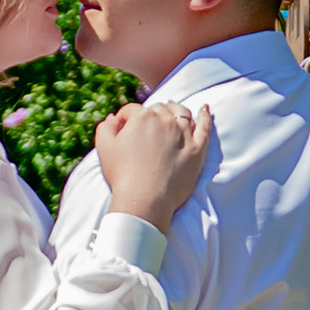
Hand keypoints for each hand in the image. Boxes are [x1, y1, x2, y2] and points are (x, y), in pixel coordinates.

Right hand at [94, 97, 212, 231]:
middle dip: (150, 114)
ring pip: (181, 113)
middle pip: (158, 109)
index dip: (125, 119)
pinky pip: (204, 127)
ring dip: (175, 109)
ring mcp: (183, 134)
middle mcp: (164, 120)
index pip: (132, 110)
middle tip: (146, 127)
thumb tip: (113, 118)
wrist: (145, 200)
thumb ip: (105, 128)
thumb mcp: (104, 149)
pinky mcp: (197, 149)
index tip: (122, 129)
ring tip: (173, 109)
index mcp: (142, 117)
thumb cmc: (122, 175)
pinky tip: (205, 109)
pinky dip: (205, 116)